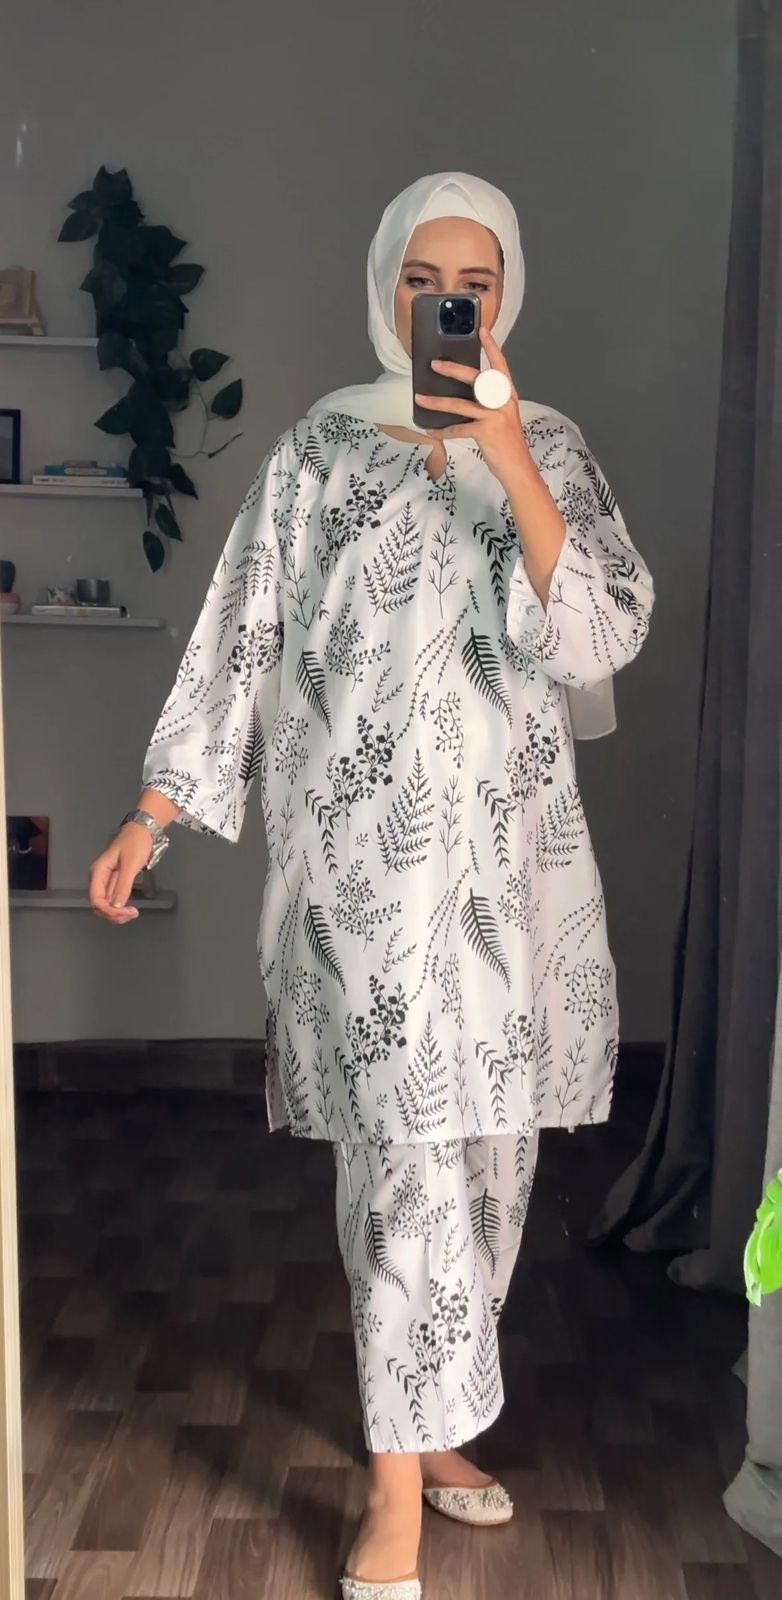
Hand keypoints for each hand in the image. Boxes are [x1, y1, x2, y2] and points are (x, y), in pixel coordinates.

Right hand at [89, 823, 150, 924]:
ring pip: (106, 905)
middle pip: (99, 905)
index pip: (96, 899)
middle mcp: (100, 878)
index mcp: (99, 872)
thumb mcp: (131, 863)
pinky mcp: (116, 882)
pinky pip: (114, 900)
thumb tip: (115, 906)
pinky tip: (130, 909)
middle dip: (113, 914)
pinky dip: (120, 907)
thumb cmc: (136, 843)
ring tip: (133, 913)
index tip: (126, 912)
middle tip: (132, 914)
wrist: (143, 831)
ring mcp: (107, 881)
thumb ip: (123, 885)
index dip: (108, 910)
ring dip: (117, 913)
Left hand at [415, 326, 531, 491]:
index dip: (492, 347)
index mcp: (508, 395)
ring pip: (461, 404)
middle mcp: (503, 402)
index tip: (482, 330)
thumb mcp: (503, 417)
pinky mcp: (486, 432)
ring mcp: (495, 416)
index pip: (501, 366)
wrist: (518, 468)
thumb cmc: (507, 443)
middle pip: (476, 379)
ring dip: (437, 402)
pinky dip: (443, 431)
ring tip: (420, 399)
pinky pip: (458, 429)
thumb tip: (462, 394)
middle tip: (435, 364)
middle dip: (454, 370)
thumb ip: (489, 403)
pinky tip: (431, 432)